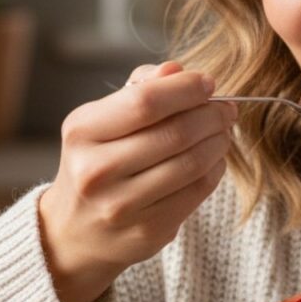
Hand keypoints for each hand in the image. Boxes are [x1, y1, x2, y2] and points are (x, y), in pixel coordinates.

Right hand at [38, 61, 236, 301]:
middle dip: (212, 115)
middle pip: (176, 133)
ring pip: (192, 164)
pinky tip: (214, 159)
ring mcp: (121, 206)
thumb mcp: (102, 120)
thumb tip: (176, 69)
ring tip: (223, 131)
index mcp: (82, 132)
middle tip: (226, 109)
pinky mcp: (147, 231)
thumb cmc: (97, 162)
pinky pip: (197, 191)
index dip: (186, 89)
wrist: (74, 232)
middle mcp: (96, 171)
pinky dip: (215, 169)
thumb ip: (140, 89)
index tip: (208, 83)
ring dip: (218, 141)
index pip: (146, 101)